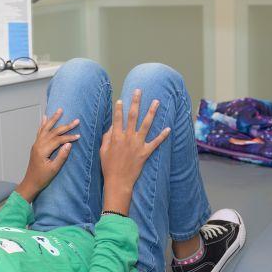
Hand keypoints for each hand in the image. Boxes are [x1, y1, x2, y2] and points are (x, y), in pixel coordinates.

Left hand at [16, 108, 80, 202]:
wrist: (30, 182)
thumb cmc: (42, 178)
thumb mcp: (54, 169)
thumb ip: (61, 156)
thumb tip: (69, 144)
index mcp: (42, 150)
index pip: (58, 140)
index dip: (69, 137)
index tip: (79, 136)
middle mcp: (38, 144)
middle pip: (53, 132)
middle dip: (65, 126)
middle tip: (76, 120)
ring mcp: (36, 144)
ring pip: (46, 129)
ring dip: (53, 119)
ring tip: (59, 110)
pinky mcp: (36, 146)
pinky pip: (40, 132)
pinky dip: (43, 124)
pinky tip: (45, 117)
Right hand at [99, 90, 170, 214]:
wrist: (118, 181)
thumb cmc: (108, 166)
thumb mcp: (102, 150)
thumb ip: (106, 137)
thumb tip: (111, 127)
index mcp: (116, 137)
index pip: (118, 118)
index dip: (119, 108)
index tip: (122, 99)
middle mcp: (127, 138)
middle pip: (133, 116)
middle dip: (136, 102)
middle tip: (139, 91)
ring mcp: (137, 144)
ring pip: (146, 125)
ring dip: (151, 112)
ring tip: (156, 102)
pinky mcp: (145, 152)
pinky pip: (156, 142)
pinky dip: (163, 135)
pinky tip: (169, 128)